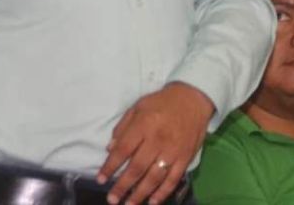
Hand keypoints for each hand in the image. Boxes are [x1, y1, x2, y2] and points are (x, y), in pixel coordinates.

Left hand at [98, 82, 214, 204]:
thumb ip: (123, 127)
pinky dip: (163, 192)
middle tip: (112, 199)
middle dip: (123, 186)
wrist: (192, 99)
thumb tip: (110, 149)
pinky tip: (153, 202)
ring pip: (154, 177)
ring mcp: (173, 151)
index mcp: (144, 125)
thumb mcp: (138, 107)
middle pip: (137, 167)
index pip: (123, 150)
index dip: (110, 166)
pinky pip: (173, 179)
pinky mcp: (185, 158)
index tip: (100, 179)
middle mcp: (157, 140)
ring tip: (129, 204)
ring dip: (140, 194)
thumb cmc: (161, 102)